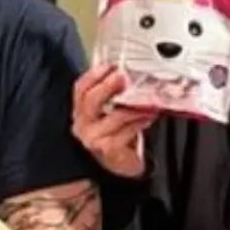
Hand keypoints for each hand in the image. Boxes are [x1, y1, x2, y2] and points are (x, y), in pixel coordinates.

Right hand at [72, 63, 156, 180]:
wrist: (121, 164)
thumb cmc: (117, 135)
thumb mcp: (111, 113)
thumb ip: (114, 95)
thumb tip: (128, 72)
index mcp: (82, 111)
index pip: (81, 89)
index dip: (94, 75)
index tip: (110, 65)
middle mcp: (83, 124)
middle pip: (91, 100)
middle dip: (108, 86)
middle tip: (123, 77)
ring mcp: (93, 138)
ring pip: (114, 116)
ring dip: (134, 106)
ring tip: (148, 99)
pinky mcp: (108, 149)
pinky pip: (126, 131)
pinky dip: (140, 122)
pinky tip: (149, 117)